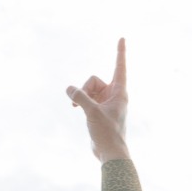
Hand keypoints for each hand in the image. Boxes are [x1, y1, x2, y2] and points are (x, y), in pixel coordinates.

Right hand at [66, 39, 130, 162]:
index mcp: (119, 92)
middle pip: (94, 80)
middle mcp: (114, 95)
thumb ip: (80, 97)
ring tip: (76, 108)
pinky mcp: (98, 110)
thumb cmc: (107, 133)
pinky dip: (80, 101)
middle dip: (85, 88)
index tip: (122, 37)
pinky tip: (74, 108)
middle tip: (80, 104)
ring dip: (81, 96)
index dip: (120, 52)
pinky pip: (86, 98)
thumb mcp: (91, 112)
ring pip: (89, 90)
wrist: (109, 153)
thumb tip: (69, 88)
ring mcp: (106, 103)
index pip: (119, 67)